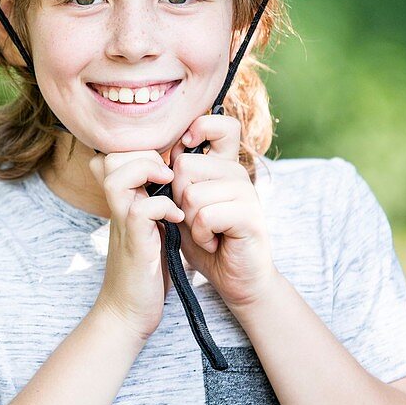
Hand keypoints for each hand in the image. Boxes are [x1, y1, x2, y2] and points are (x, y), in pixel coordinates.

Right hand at [89, 150, 183, 339]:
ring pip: (116, 176)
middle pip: (109, 158)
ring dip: (146, 172)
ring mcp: (122, 225)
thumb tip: (179, 190)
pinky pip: (141, 210)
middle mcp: (118, 209)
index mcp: (124, 203)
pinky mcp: (134, 244)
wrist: (128, 313)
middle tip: (167, 172)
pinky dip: (163, 207)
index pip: (114, 157)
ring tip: (169, 184)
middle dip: (141, 154)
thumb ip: (157, 209)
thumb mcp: (153, 231)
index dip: (138, 151)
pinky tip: (177, 218)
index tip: (167, 164)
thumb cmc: (145, 273)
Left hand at [169, 115, 278, 308]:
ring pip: (192, 194)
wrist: (235, 279)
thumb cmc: (206, 241)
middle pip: (184, 166)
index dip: (199, 129)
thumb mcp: (182, 207)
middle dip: (178, 199)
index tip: (187, 148)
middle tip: (197, 218)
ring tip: (207, 233)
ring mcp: (246, 193)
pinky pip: (206, 216)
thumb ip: (172, 181)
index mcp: (223, 166)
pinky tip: (214, 243)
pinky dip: (201, 236)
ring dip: (190, 223)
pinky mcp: (250, 216)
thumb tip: (155, 154)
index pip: (219, 125)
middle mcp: (237, 173)